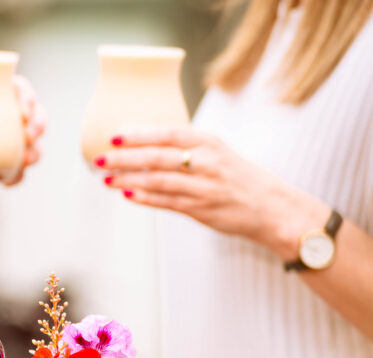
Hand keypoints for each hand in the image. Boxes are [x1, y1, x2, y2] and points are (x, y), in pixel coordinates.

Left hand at [0, 74, 47, 188]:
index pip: (13, 87)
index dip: (26, 94)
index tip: (23, 108)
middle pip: (31, 114)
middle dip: (39, 122)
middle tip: (29, 135)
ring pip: (29, 144)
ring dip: (35, 151)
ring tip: (25, 160)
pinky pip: (14, 172)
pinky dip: (17, 177)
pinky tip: (9, 182)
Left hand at [98, 127, 328, 259]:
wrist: (272, 208)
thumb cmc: (239, 178)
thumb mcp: (218, 152)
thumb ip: (188, 148)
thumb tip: (146, 145)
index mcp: (209, 142)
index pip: (167, 134)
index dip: (139, 134)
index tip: (114, 136)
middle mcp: (206, 162)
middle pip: (157, 157)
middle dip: (124, 158)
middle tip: (100, 159)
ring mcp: (204, 187)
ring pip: (158, 181)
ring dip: (129, 180)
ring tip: (107, 180)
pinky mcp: (202, 209)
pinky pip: (167, 202)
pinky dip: (145, 198)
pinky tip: (127, 195)